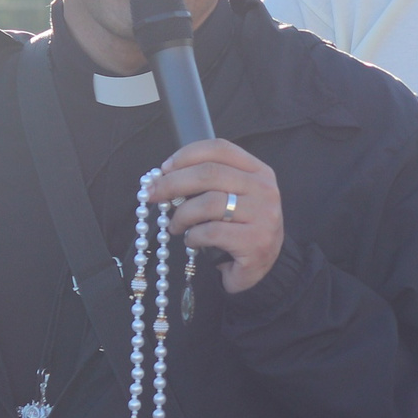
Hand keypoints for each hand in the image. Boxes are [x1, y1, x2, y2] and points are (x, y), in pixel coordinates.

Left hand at [150, 138, 283, 293]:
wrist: (263, 268)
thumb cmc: (239, 229)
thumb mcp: (232, 197)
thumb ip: (207, 183)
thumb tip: (164, 176)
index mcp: (258, 171)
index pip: (220, 148)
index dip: (187, 155)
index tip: (164, 168)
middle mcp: (265, 189)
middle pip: (210, 173)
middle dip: (173, 183)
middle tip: (152, 194)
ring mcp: (263, 216)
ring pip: (209, 203)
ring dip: (182, 215)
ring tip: (174, 226)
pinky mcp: (256, 241)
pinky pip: (212, 232)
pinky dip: (193, 236)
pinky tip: (191, 241)